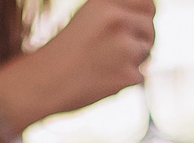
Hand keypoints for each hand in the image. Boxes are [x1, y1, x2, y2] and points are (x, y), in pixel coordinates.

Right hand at [0, 0, 154, 130]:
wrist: (42, 84)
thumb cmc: (64, 52)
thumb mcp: (88, 19)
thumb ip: (116, 15)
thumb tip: (148, 20)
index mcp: (105, 2)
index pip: (147, 3)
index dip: (144, 17)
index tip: (134, 29)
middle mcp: (116, 19)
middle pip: (150, 27)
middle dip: (141, 39)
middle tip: (118, 51)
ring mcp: (124, 47)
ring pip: (146, 52)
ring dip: (132, 61)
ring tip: (103, 65)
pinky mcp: (127, 74)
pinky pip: (139, 76)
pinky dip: (124, 81)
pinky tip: (102, 80)